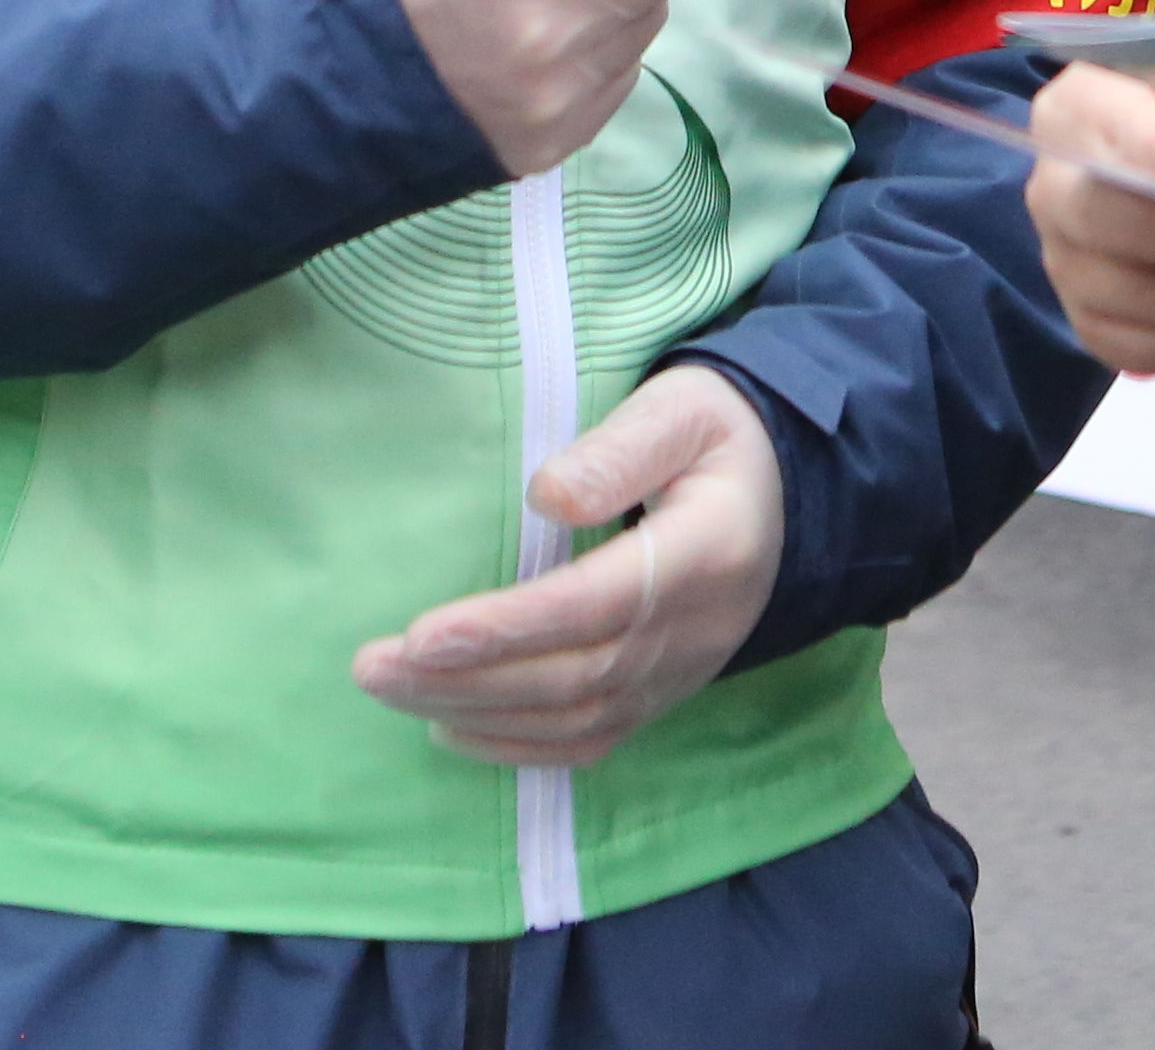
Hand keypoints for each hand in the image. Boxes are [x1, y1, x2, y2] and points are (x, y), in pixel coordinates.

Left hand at [352, 366, 781, 764]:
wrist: (783, 491)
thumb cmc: (717, 436)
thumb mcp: (682, 409)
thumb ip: (620, 449)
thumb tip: (545, 494)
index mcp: (705, 553)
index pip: (596, 605)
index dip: (508, 627)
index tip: (421, 633)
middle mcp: (695, 631)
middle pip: (572, 676)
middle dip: (465, 679)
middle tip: (371, 667)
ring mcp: (680, 673)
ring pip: (572, 717)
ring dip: (475, 712)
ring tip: (389, 688)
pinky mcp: (661, 694)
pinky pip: (590, 740)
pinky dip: (515, 746)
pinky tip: (450, 726)